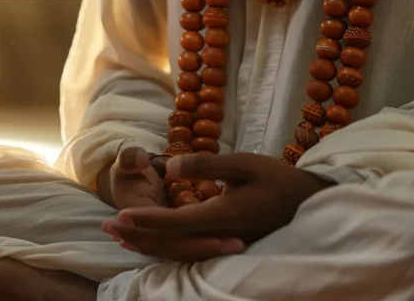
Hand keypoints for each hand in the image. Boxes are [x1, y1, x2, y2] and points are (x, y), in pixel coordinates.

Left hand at [102, 152, 332, 260]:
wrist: (308, 202)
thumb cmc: (277, 179)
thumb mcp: (245, 163)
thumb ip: (206, 164)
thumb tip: (170, 166)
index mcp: (222, 215)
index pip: (175, 222)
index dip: (146, 220)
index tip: (119, 214)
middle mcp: (219, 234)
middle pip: (169, 243)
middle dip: (136, 235)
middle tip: (106, 227)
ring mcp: (221, 242)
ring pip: (176, 250)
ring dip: (146, 243)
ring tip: (118, 235)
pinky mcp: (222, 243)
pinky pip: (187, 250)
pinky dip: (163, 246)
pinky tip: (148, 241)